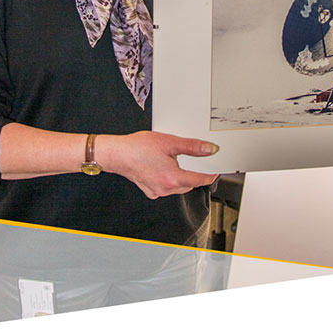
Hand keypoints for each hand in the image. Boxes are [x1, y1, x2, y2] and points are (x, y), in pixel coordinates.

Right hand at [99, 130, 219, 198]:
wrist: (117, 154)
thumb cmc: (138, 148)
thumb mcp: (170, 142)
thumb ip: (192, 147)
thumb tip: (209, 150)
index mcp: (173, 178)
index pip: (200, 180)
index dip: (210, 174)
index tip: (215, 170)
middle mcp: (166, 188)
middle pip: (189, 184)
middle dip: (194, 174)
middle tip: (195, 161)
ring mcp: (157, 191)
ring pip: (177, 187)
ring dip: (181, 177)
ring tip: (175, 161)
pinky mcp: (149, 190)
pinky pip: (165, 188)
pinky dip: (168, 180)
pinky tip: (163, 168)